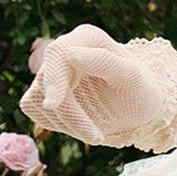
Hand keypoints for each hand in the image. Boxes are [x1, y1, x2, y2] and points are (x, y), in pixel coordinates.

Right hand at [20, 24, 176, 153]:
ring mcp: (52, 72)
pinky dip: (58, 124)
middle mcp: (65, 50)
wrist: (138, 107)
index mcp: (86, 38)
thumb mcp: (132, 77)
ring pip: (37, 99)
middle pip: (47, 82)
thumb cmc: (140, 90)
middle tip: (97, 137)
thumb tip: (71, 54)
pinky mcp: (44, 92)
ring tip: (96, 133)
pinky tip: (83, 127)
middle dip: (70, 114)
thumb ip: (104, 62)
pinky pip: (35, 110)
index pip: (58, 55)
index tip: (53, 105)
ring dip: (66, 123)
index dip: (54, 80)